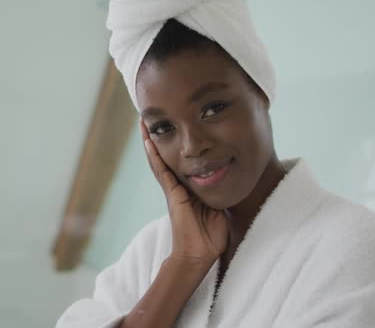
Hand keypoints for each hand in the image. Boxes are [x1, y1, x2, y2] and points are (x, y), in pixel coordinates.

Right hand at [139, 119, 228, 266]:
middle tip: (150, 117)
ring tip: (144, 122)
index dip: (175, 145)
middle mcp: (178, 186)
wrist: (200, 255)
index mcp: (189, 188)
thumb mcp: (220, 207)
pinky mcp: (172, 195)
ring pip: (160, 160)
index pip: (181, 161)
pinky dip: (155, 156)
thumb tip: (230, 177)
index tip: (173, 126)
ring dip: (151, 142)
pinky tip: (149, 141)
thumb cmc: (211, 235)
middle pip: (166, 157)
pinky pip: (162, 171)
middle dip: (159, 138)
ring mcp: (173, 190)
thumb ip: (220, 191)